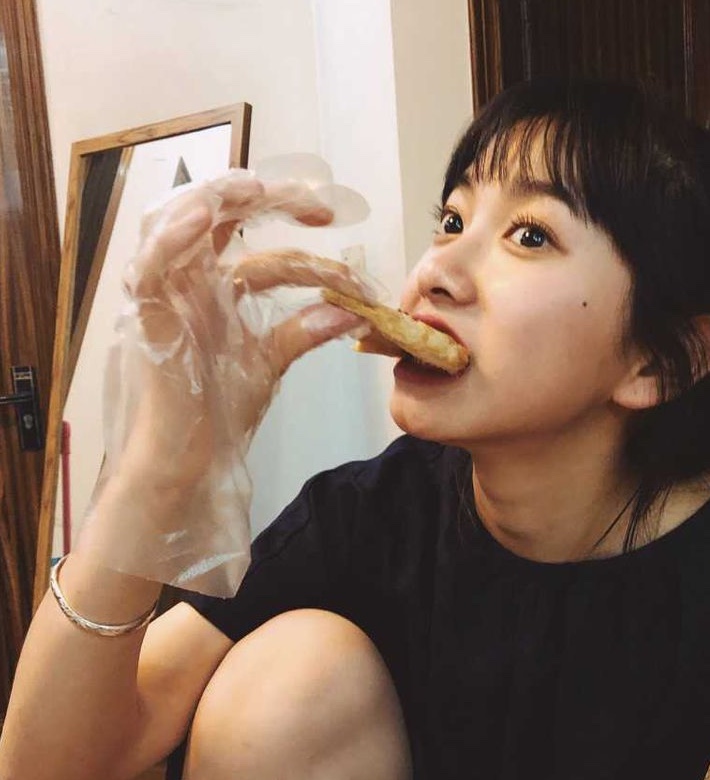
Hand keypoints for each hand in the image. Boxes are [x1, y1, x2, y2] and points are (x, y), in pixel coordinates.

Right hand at [112, 169, 370, 487]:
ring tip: (254, 186)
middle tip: (315, 201)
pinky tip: (200, 219)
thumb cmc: (220, 410)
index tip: (357, 275)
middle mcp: (191, 282)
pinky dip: (169, 239)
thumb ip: (305, 329)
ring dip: (212, 199)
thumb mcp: (271, 360)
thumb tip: (355, 310)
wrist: (193, 458)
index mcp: (218, 291)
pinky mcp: (148, 316)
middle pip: (217, 216)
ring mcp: (167, 295)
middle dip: (265, 197)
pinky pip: (148, 266)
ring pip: (174, 223)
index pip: (267, 256)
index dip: (312, 257)